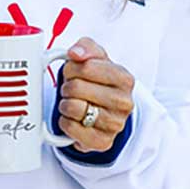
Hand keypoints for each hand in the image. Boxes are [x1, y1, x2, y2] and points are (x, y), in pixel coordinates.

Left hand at [57, 37, 134, 152]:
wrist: (104, 109)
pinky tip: (73, 118)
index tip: (73, 70)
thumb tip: (75, 53)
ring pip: (73, 108)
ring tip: (72, 102)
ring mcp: (115, 124)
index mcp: (124, 78)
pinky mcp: (102, 142)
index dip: (72, 67)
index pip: (86, 66)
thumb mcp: (94, 56)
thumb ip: (85, 47)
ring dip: (65, 103)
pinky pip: (70, 128)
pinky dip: (65, 121)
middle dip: (67, 86)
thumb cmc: (98, 80)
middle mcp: (124, 102)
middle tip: (71, 88)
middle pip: (76, 87)